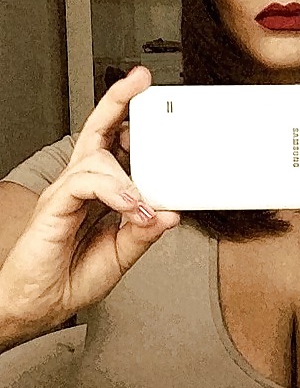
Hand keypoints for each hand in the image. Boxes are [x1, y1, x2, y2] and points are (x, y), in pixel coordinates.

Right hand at [0, 67, 179, 349]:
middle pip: (97, 131)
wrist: (40, 305)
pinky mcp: (55, 207)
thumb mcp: (122, 254)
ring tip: (143, 204)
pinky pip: (84, 183)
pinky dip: (113, 191)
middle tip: (141, 82)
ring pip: (96, 156)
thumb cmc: (73, 277)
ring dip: (128, 174)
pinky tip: (130, 206)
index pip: (113, 144)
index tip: (150, 96)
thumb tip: (170, 213)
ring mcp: (65, 193)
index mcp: (97, 192)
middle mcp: (80, 185)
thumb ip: (144, 232)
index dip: (128, 118)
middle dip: (119, 102)